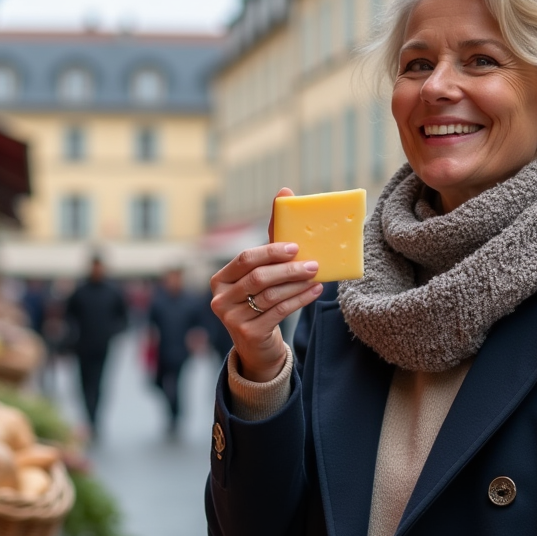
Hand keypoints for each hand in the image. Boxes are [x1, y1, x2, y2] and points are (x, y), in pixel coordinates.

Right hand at [209, 188, 323, 381]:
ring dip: (297, 284)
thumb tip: (284, 192)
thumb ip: (271, 237)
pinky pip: (278, 312)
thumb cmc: (260, 298)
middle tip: (313, 262)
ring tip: (316, 275)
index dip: (270, 252)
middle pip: (258, 278)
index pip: (245, 259)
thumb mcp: (262, 270)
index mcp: (220, 279)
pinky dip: (299, 300)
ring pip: (270, 296)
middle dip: (288, 269)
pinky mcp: (248, 334)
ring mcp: (231, 318)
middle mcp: (220, 298)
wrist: (256, 343)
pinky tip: (315, 291)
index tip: (296, 246)